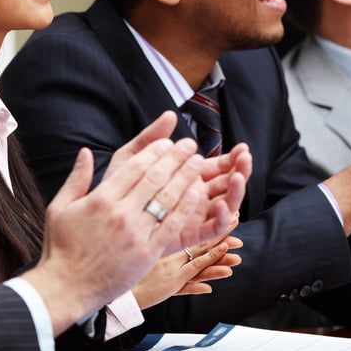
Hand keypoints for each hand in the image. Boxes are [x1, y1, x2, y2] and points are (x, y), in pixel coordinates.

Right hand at [22, 120, 207, 335]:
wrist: (66, 288)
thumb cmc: (61, 248)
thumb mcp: (59, 208)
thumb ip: (76, 178)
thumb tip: (85, 152)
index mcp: (100, 199)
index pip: (135, 166)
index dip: (155, 151)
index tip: (168, 142)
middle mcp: (120, 213)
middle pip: (155, 177)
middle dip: (176, 157)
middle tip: (190, 145)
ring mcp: (136, 233)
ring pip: (167, 198)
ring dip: (185, 177)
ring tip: (197, 163)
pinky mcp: (148, 253)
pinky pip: (172, 225)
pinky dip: (185, 207)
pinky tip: (196, 194)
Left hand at [103, 111, 244, 249]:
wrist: (105, 226)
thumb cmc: (118, 190)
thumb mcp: (133, 160)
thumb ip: (152, 138)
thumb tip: (170, 115)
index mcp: (189, 178)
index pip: (218, 167)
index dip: (232, 158)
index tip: (242, 148)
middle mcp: (196, 197)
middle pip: (227, 184)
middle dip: (240, 170)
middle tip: (245, 158)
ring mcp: (196, 217)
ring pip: (226, 205)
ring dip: (236, 191)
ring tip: (237, 177)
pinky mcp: (191, 235)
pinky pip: (212, 229)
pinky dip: (221, 218)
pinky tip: (222, 205)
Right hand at [132, 218, 243, 308]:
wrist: (110, 278)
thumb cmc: (126, 260)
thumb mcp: (146, 243)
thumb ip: (158, 230)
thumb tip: (166, 210)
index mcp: (171, 246)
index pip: (198, 234)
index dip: (216, 227)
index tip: (233, 218)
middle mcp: (174, 258)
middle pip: (201, 248)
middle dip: (222, 244)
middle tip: (239, 240)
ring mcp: (172, 273)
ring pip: (197, 267)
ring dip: (216, 266)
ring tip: (233, 263)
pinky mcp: (167, 288)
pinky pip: (183, 288)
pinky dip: (195, 288)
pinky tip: (208, 289)